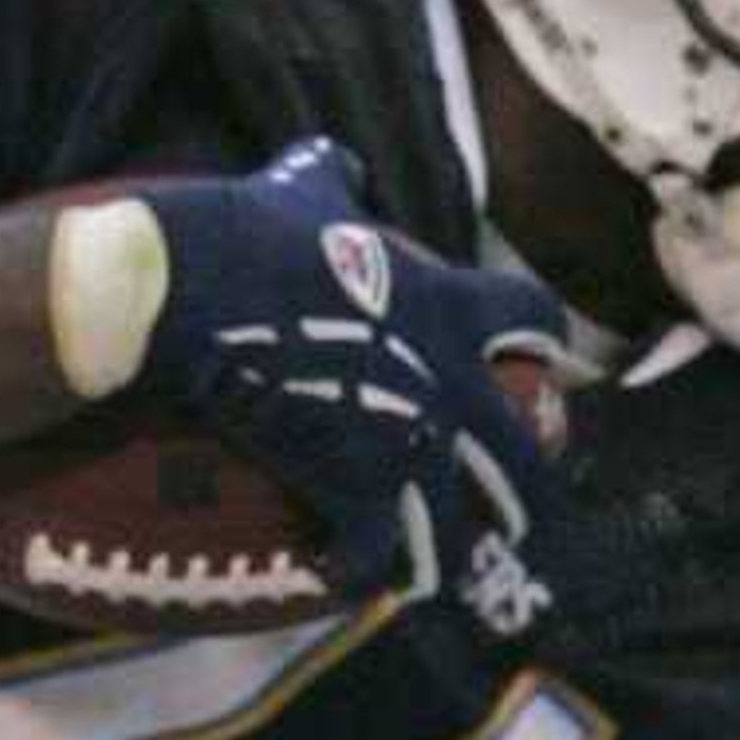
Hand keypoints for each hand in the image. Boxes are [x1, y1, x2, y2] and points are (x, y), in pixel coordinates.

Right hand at [128, 143, 569, 611]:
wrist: (198, 288)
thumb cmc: (248, 234)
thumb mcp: (301, 189)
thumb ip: (332, 177)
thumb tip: (337, 163)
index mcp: (448, 306)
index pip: (534, 321)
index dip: (541, 345)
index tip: (540, 369)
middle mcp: (447, 382)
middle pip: (524, 456)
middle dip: (531, 493)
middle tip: (522, 522)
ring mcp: (408, 442)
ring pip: (462, 527)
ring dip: (451, 556)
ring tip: (435, 577)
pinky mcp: (354, 488)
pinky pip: (375, 555)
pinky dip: (361, 570)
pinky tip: (341, 572)